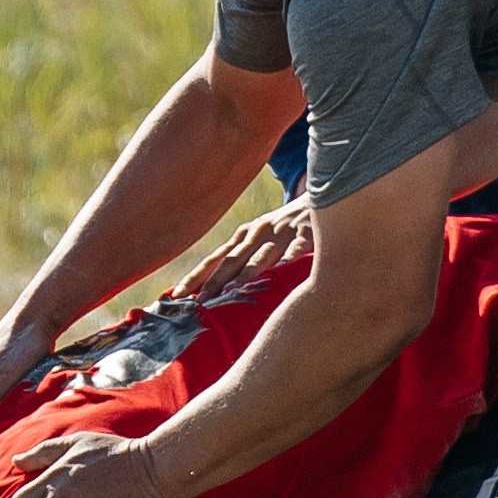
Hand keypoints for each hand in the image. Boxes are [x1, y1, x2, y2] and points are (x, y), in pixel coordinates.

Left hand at [171, 200, 312, 302]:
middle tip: (200, 302)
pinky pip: (299, 245)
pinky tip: (287, 267)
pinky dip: (293, 255)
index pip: (215, 259)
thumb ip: (244, 259)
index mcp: (244, 237)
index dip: (196, 277)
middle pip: (232, 260)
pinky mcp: (307, 231)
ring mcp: (282, 231)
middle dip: (215, 281)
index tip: (176, 295)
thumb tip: (222, 289)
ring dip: (248, 271)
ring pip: (262, 254)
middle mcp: (258, 233)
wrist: (321, 194)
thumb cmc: (287, 226)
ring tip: (234, 289)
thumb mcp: (262, 238)